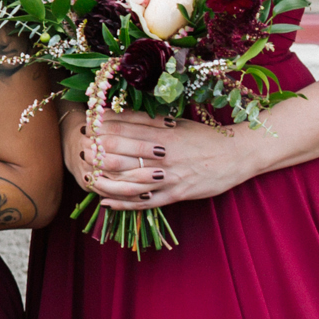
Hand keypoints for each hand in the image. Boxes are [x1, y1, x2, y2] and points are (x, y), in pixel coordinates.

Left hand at [78, 106, 266, 213]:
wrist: (238, 155)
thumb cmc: (204, 136)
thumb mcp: (175, 123)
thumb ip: (147, 121)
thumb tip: (115, 114)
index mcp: (163, 134)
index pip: (121, 130)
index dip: (99, 129)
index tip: (85, 127)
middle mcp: (163, 156)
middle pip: (118, 155)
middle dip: (95, 154)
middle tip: (80, 151)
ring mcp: (170, 177)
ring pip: (128, 182)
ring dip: (103, 180)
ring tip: (86, 176)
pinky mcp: (177, 195)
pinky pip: (145, 202)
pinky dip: (123, 204)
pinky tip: (105, 203)